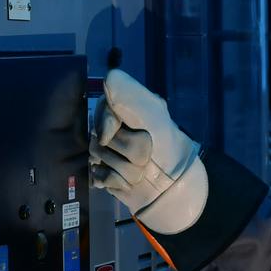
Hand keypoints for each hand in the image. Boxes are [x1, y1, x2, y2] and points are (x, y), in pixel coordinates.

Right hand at [89, 68, 208, 233]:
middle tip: (143, 156)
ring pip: (96, 157)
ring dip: (120, 168)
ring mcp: (110, 152)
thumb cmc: (168, 149)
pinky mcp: (106, 173)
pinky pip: (95, 175)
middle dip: (121, 150)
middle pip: (97, 136)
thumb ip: (129, 92)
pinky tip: (125, 183)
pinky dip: (111, 181)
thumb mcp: (153, 114)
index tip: (121, 131)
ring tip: (139, 172)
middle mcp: (116, 128)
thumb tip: (106, 80)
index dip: (108, 123)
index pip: (101, 110)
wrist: (175, 190)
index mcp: (127, 109)